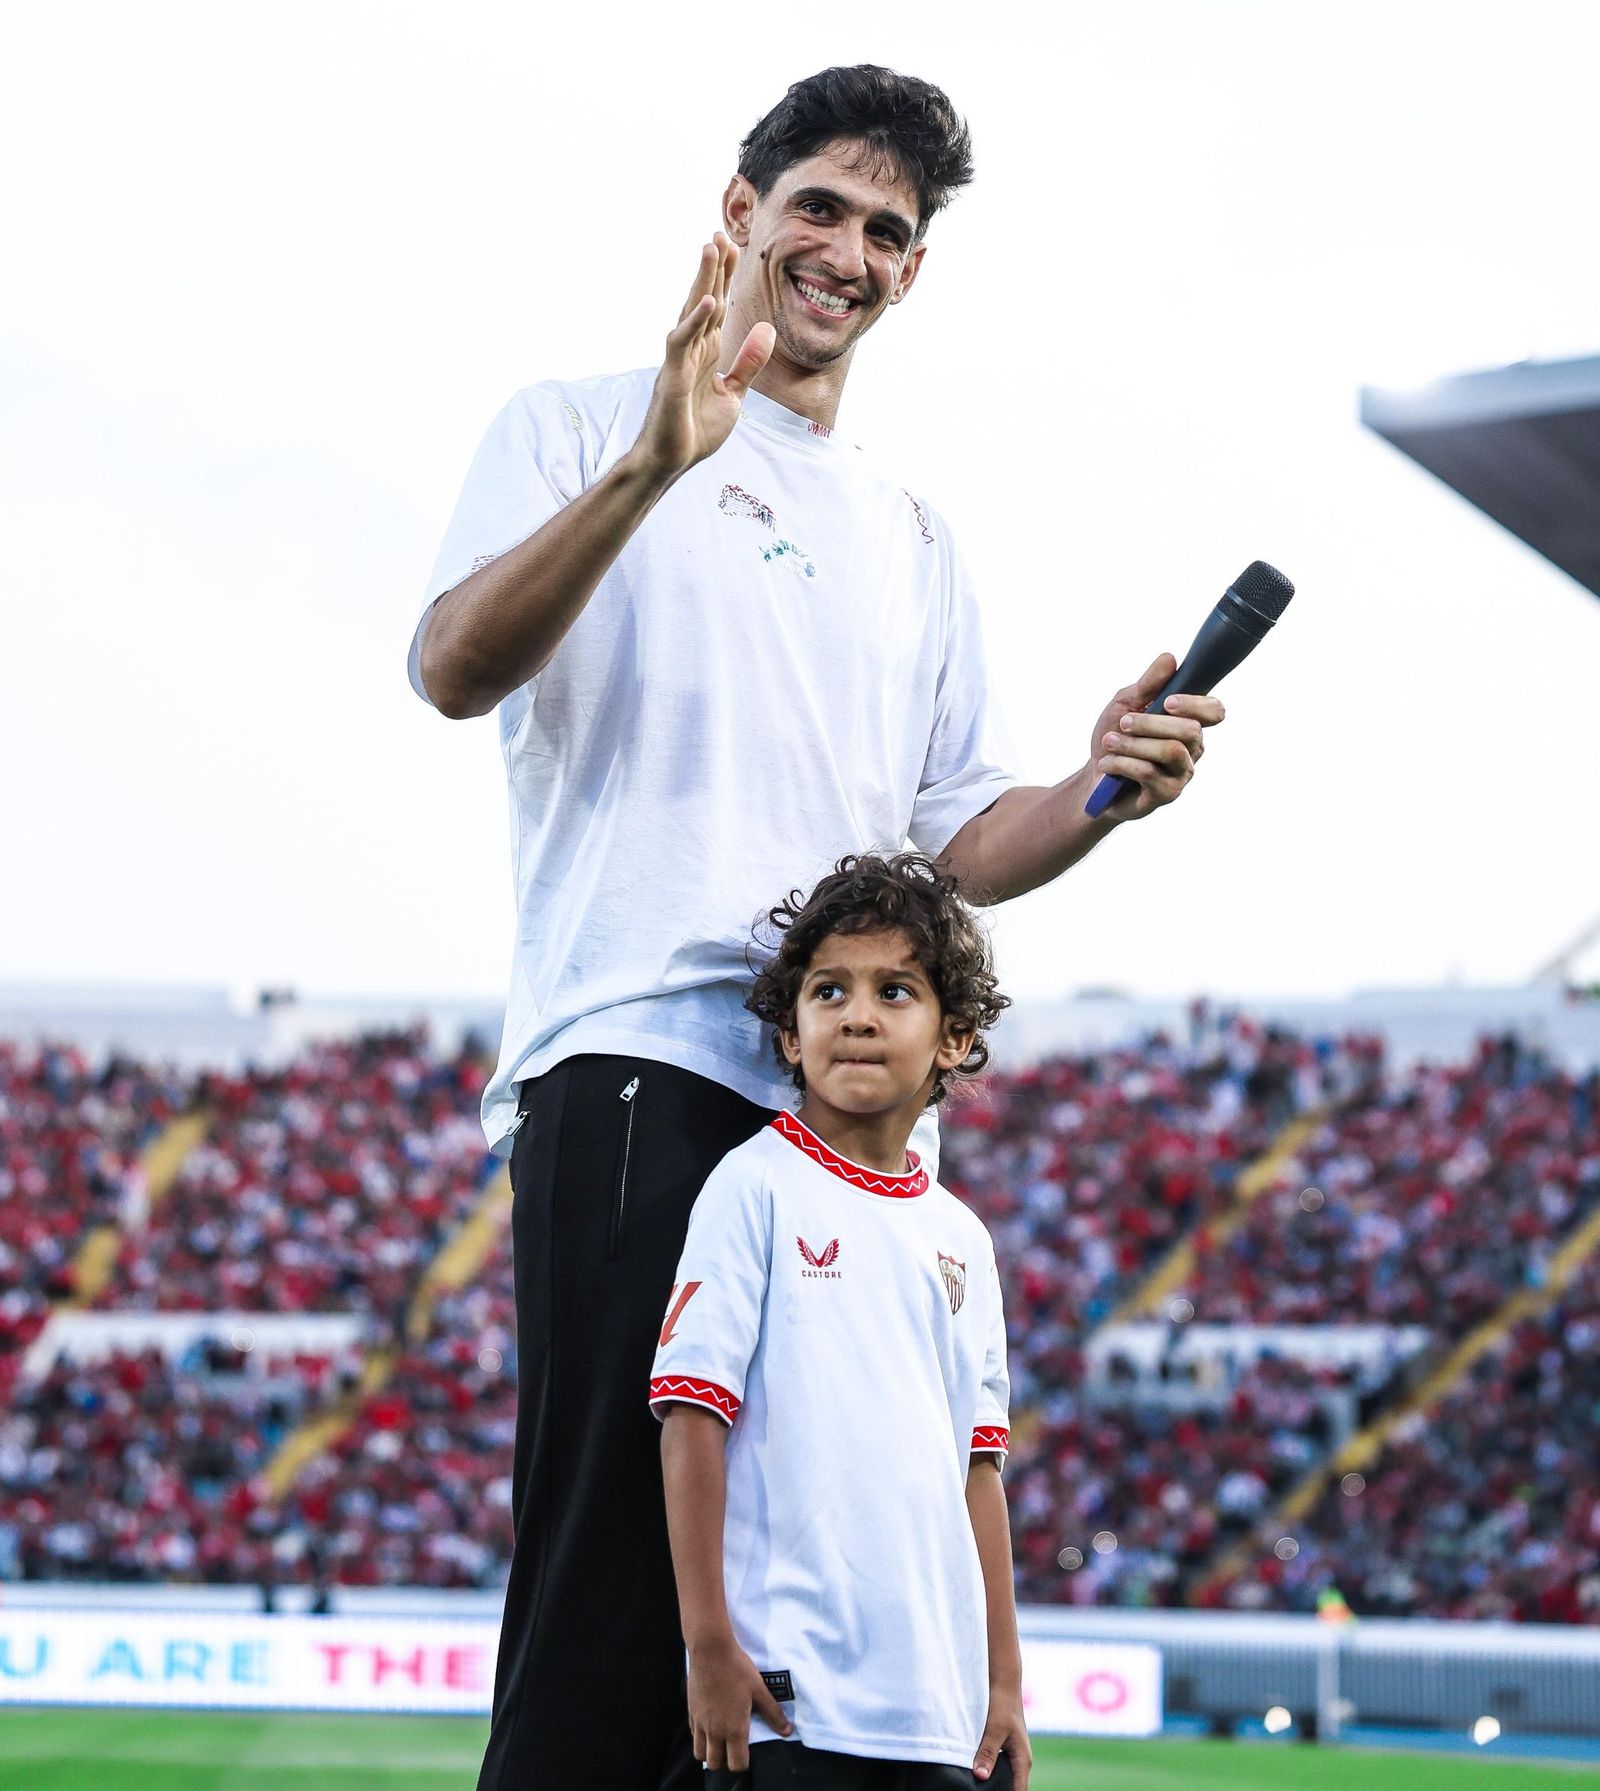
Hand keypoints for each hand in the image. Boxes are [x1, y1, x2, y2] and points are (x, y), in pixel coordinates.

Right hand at [629, 234, 775, 484]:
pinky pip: (682, 342)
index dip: (725, 278)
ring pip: (691, 312)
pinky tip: (707, 301)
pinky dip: (695, 321)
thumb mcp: (733, 395)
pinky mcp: (673, 376)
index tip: (734, 248)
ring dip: (701, 280)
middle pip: (704, 300)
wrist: (672, 461)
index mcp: (706, 352)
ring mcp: (680, 360)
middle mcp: (691, 349)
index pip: (718, 307)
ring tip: (710, 249)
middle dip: (713, 268)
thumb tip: (767, 330)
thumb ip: (749, 363)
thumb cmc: (695, 430)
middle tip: (721, 233)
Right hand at [686, 1634, 791, 1772]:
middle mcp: (715, 1731)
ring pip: (700, 1754)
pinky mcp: (690, 1712)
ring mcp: (700, 1723)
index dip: (743, 1763)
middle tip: (733, 1748)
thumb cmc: (737, 1668)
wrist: (710, 1650)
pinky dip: (701, 1737)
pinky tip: (710, 1725)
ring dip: (710, 1752)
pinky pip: (694, 1735)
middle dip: (726, 1761)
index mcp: (734, 1729)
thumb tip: (787, 1731)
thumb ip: (773, 1713)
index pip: (737, 1764)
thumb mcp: (759, 1689)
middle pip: (716, 1764)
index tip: (748, 1752)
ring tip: (720, 1740)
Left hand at [974, 1686, 1030, 1787]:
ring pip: (1002, 1776)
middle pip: (1011, 1786)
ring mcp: (1011, 1753)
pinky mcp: (1002, 1746)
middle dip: (997, 1790)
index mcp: (1022, 1760)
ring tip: (974, 1785)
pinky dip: (987, 1769)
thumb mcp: (993, 1729)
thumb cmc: (1002, 1704)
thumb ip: (988, 1753)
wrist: (1003, 1682)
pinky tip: (973, 1770)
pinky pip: (996, 1765)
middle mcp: (1019, 1759)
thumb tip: (981, 1777)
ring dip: (991, 1781)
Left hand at [1089, 653, 1224, 821]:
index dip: (1197, 704)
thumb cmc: (1114, 737)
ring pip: (1171, 751)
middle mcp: (1192, 748)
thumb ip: (1148, 684)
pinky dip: (1123, 763)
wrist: (1093, 778)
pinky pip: (1150, 773)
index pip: (1213, 711)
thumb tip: (1170, 658)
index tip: (1167, 701)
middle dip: (1151, 723)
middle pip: (1190, 730)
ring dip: (1134, 744)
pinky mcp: (1166, 794)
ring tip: (1110, 742)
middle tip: (1123, 722)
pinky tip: (1107, 764)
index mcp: (1188, 723)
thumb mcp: (1125, 705)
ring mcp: (1182, 773)